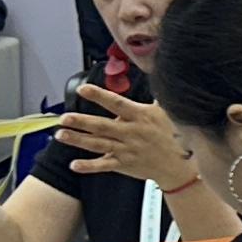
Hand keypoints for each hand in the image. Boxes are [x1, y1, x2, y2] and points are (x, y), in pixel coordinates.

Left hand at [53, 78, 190, 192]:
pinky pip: (104, 165)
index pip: (116, 103)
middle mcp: (131, 132)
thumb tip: (157, 75)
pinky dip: (88, 166)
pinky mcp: (124, 164)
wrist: (179, 166)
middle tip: (64, 118)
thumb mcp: (167, 111)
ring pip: (98, 144)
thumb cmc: (174, 135)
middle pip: (102, 126)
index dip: (99, 95)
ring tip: (61, 135)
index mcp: (140, 116)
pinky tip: (74, 164)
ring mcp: (126, 150)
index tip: (83, 89)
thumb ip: (155, 96)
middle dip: (81, 121)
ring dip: (78, 139)